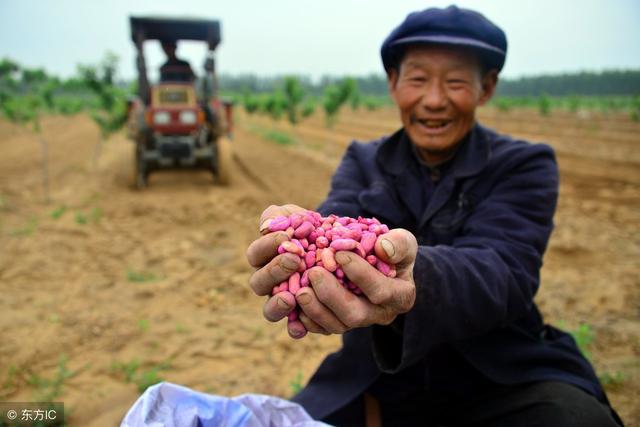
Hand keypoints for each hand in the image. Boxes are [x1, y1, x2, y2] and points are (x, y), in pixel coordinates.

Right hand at [245, 204, 309, 337]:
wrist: (336, 245)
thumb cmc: (310, 228)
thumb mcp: (295, 216)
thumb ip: (279, 216)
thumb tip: (267, 224)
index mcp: (264, 258)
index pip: (255, 254)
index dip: (266, 246)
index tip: (284, 237)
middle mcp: (269, 283)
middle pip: (259, 283)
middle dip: (274, 271)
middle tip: (293, 260)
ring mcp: (283, 301)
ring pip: (270, 309)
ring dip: (277, 304)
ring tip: (290, 297)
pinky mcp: (302, 315)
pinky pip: (295, 327)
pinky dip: (295, 329)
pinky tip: (301, 328)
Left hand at [296, 228, 416, 335]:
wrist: (379, 262)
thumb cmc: (391, 249)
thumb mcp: (403, 241)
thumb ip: (399, 243)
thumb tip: (383, 248)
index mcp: (400, 296)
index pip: (381, 291)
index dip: (360, 274)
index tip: (340, 254)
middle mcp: (379, 314)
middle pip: (355, 315)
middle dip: (332, 296)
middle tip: (313, 273)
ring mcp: (357, 321)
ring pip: (335, 326)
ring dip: (315, 310)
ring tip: (299, 290)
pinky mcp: (338, 323)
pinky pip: (321, 329)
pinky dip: (305, 320)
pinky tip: (293, 304)